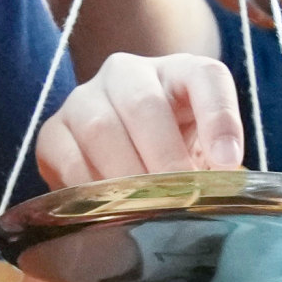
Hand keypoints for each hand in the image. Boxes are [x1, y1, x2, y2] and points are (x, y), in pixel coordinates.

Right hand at [32, 51, 243, 201]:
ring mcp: (85, 97)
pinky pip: (65, 156)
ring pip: (99, 128)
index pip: (206, 78)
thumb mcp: (204, 150)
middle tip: (179, 198)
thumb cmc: (175, 154)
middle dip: (164, 158)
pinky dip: (88, 187)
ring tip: (143, 208)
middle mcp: (128, 72)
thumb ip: (216, 163)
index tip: (228, 162)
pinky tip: (106, 210)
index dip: (219, 118)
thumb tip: (221, 187)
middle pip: (143, 105)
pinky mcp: (53, 130)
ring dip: (125, 175)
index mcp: (179, 71)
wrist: (123, 159)